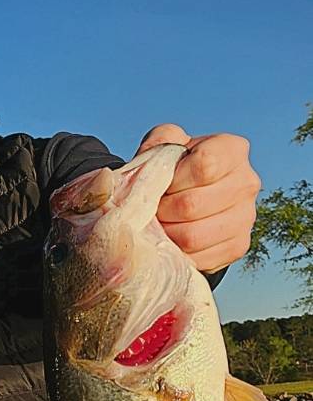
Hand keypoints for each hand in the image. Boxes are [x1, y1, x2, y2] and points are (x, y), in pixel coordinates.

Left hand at [136, 124, 259, 272]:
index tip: (162, 183)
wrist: (186, 196)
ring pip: (193, 235)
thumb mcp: (163, 145)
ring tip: (159, 224)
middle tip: (152, 209)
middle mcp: (247, 182)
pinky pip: (200, 258)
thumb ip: (158, 142)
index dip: (172, 178)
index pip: (204, 165)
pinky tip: (172, 240)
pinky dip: (178, 253)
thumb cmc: (173, 167)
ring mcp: (247, 216)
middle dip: (161, 210)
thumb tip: (151, 162)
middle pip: (192, 204)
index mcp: (232, 150)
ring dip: (166, 233)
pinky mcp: (239, 245)